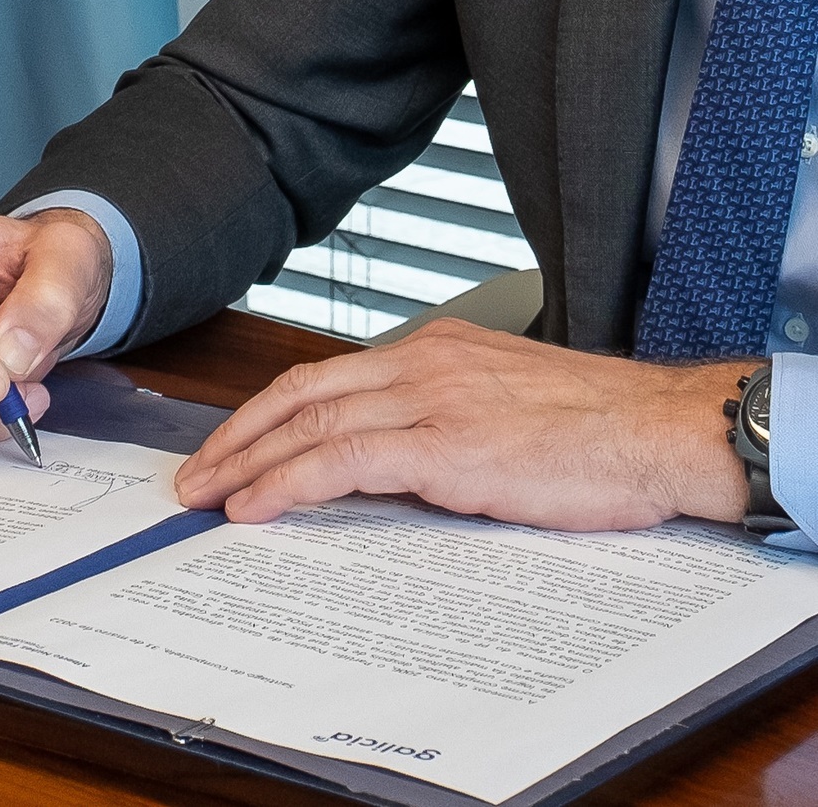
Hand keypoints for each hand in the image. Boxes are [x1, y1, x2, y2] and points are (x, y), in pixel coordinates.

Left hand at [175, 318, 754, 530]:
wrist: (661, 430)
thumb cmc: (596, 425)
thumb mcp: (504, 403)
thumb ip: (441, 416)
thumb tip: (391, 457)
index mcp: (434, 349)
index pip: (325, 375)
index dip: (267, 411)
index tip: (234, 443)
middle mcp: (421, 363)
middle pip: (298, 392)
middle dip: (236, 436)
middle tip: (194, 473)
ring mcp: (430, 400)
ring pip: (308, 424)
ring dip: (245, 462)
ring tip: (205, 495)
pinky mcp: (445, 445)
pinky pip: (341, 460)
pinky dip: (288, 481)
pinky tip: (255, 506)